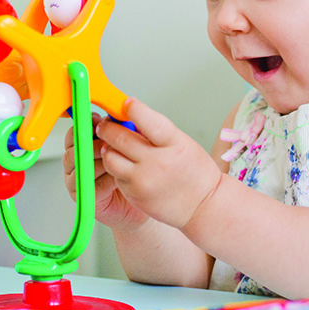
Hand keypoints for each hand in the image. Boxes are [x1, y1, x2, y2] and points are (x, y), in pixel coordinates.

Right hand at [63, 112, 149, 231]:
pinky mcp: (83, 196)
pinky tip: (117, 177)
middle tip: (110, 143)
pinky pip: (89, 183)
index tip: (99, 123)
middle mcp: (75, 161)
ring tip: (118, 160)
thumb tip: (118, 114)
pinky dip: (105, 179)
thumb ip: (121, 130)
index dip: (86, 126)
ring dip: (101, 160)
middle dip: (94, 143)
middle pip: (73, 147)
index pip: (75, 131)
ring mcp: (76, 179)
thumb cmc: (132, 172)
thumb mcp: (129, 145)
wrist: (139, 203)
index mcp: (82, 145)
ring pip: (81, 164)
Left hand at [97, 98, 222, 229]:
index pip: (149, 122)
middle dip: (108, 127)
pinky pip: (115, 175)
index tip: (126, 103)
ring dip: (107, 148)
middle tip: (105, 124)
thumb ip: (157, 131)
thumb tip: (130, 117)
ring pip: (110, 157)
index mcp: (174, 145)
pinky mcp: (134, 195)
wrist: (203, 206)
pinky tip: (125, 165)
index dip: (135, 110)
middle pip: (120, 138)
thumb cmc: (195, 172)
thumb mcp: (183, 143)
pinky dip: (117, 167)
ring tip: (112, 145)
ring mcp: (144, 181)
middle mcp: (158, 163)